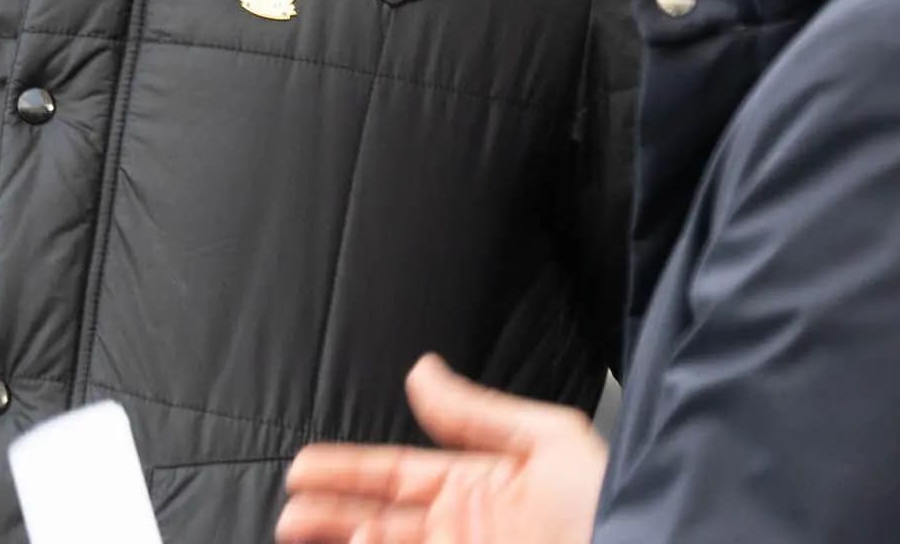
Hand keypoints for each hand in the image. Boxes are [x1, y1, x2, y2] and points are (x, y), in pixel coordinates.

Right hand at [279, 354, 608, 543]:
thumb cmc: (610, 508)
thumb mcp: (549, 444)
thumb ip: (479, 413)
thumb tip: (423, 372)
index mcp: (478, 490)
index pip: (396, 475)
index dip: (348, 470)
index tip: (305, 468)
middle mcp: (461, 531)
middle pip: (376, 520)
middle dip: (329, 512)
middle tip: (289, 508)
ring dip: (338, 541)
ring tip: (295, 533)